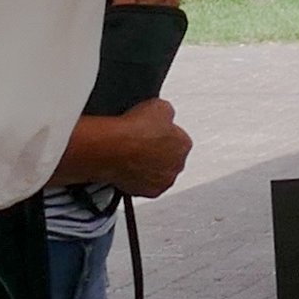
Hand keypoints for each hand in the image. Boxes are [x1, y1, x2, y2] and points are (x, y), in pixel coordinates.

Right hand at [57, 98, 191, 196]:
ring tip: (133, 155)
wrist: (114, 148)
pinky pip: (144, 184)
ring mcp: (162, 181)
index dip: (164, 133)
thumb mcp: (159, 106)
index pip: (179, 139)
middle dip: (158, 152)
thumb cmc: (135, 130)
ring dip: (148, 166)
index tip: (153, 131)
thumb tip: (165, 114)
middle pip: (169, 158)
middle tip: (142, 143)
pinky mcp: (147, 192)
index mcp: (184, 144)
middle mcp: (177, 166)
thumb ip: (168, 113)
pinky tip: (128, 166)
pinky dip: (137, 177)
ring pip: (157, 173)